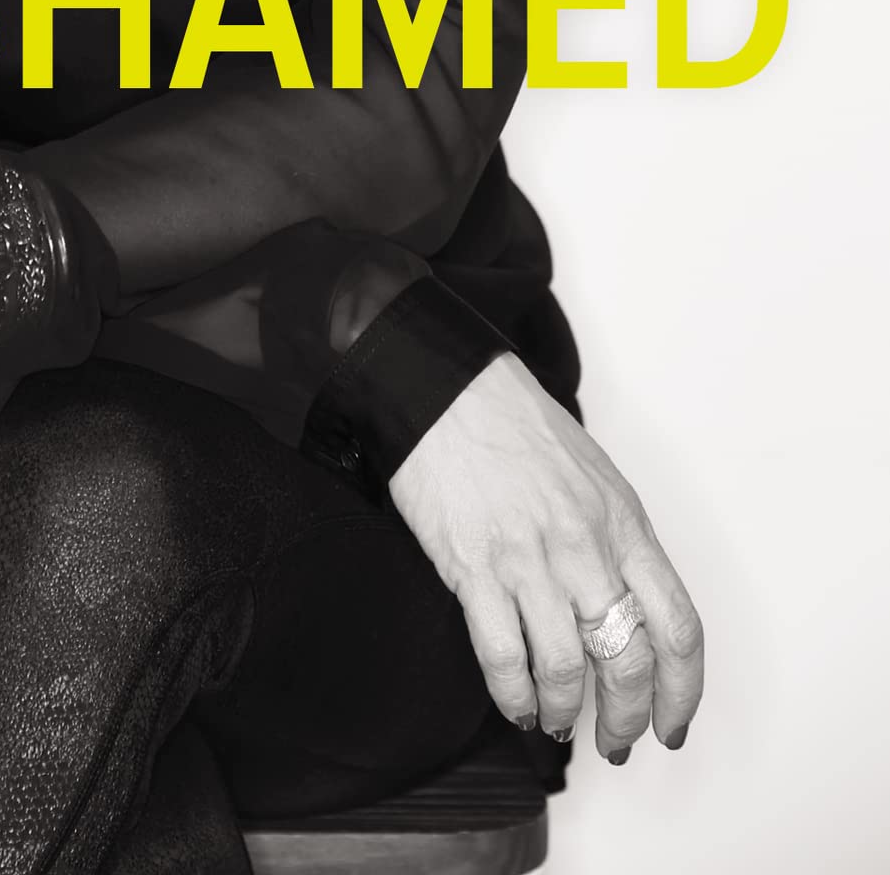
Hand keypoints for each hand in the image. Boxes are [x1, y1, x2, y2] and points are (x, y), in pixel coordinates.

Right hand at [387, 352, 703, 763]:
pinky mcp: (475, 568)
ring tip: (560, 722)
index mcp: (624, 523)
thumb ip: (616, 543)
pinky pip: (504, 658)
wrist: (448, 389)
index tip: (673, 724)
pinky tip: (519, 703)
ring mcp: (530, 560)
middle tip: (616, 740)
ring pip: (566, 671)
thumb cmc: (517, 427)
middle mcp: (586, 547)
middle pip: (628, 663)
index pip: (677, 628)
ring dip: (567, 714)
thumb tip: (626, 614)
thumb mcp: (595, 477)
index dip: (682, 692)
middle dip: (626, 719)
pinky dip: (515, 697)